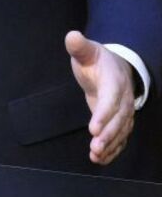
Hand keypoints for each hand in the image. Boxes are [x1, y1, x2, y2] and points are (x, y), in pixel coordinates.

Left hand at [68, 30, 135, 164]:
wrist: (118, 67)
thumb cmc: (98, 60)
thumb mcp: (88, 51)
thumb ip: (79, 46)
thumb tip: (72, 36)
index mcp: (115, 81)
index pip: (111, 99)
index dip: (104, 114)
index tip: (93, 127)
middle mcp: (123, 99)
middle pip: (119, 120)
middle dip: (108, 135)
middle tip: (95, 147)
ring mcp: (124, 112)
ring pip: (121, 131)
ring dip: (110, 145)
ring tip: (97, 156)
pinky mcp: (120, 121)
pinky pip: (120, 137)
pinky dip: (113, 149)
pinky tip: (101, 159)